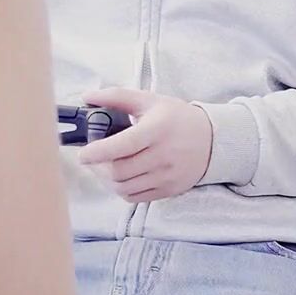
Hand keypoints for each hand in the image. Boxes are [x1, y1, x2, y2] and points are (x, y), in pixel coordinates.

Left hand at [78, 88, 211, 202]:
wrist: (212, 141)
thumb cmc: (177, 118)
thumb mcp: (150, 101)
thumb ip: (117, 97)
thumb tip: (87, 97)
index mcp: (157, 130)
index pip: (123, 145)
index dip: (98, 152)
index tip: (83, 154)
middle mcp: (163, 155)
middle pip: (119, 171)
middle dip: (98, 167)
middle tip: (93, 158)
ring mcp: (166, 176)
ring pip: (124, 187)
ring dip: (107, 179)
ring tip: (105, 167)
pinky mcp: (168, 190)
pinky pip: (134, 197)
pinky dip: (121, 189)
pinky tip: (120, 177)